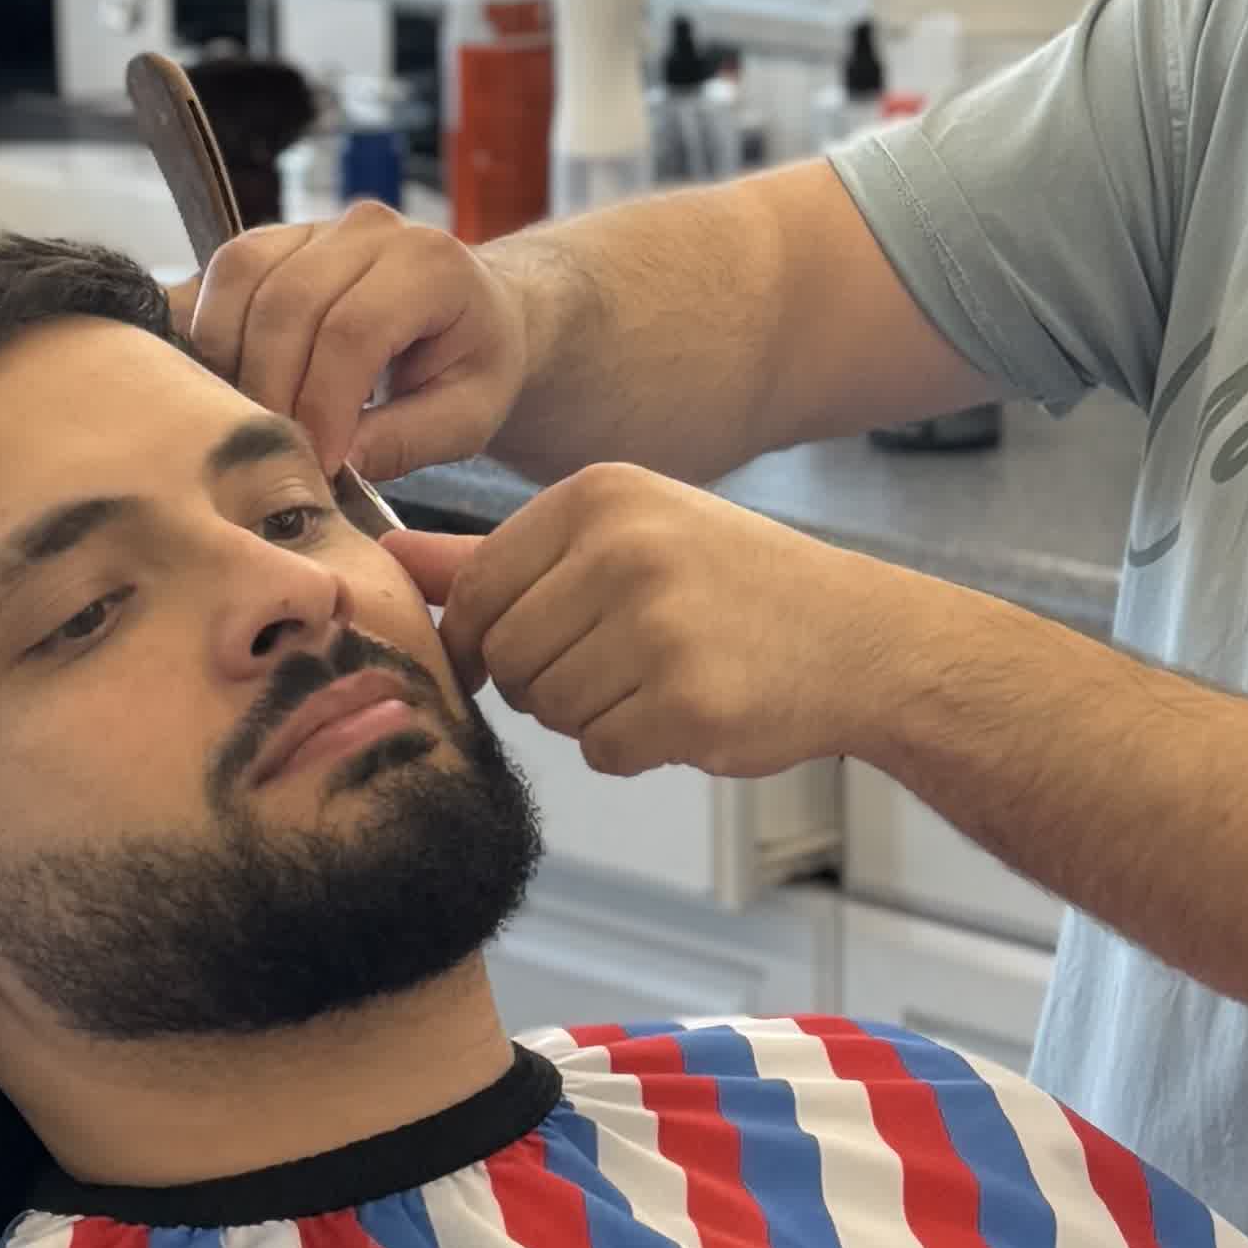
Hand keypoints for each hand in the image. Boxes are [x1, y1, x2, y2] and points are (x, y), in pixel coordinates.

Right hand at [181, 209, 525, 484]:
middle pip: (289, 303)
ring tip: (256, 418)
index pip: (354, 329)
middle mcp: (372, 229)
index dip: (324, 403)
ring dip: (233, 358)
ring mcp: (320, 226)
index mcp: (432, 266)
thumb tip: (332, 462)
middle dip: (273, 389)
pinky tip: (235, 380)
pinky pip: (227, 273)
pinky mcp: (280, 237)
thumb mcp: (467, 418)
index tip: (318, 463)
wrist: (473, 312)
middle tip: (278, 451)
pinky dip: (215, 330)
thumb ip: (405, 441)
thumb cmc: (472, 364)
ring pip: (244, 278)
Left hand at [413, 467, 900, 784]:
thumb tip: (386, 559)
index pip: (475, 593)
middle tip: (622, 662)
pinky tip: (689, 710)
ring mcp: (659, 625)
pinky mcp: (689, 701)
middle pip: (505, 656)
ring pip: (548, 710)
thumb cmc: (731, 588)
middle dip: (547, 680)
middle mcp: (625, 549)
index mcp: (598, 496)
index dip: (490, 640)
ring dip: (593, 715)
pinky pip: (602, 751)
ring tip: (661, 678)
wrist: (861, 638)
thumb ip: (496, 556)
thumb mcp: (622, 539)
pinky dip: (635, 748)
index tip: (541, 645)